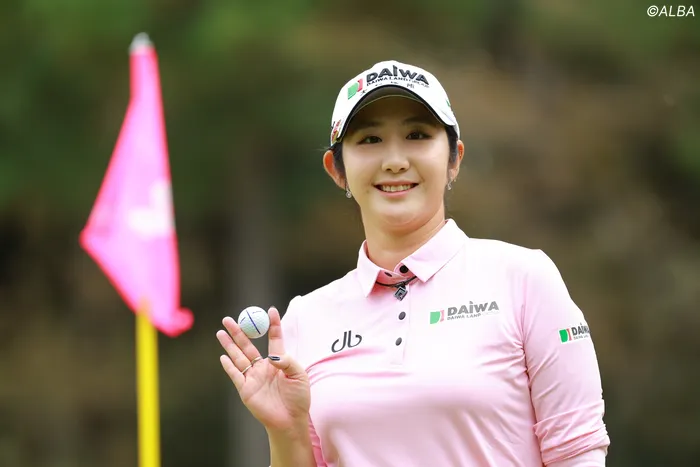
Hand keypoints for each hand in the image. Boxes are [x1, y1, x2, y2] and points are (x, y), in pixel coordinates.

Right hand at [216, 307, 310, 432]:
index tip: (270, 310)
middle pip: (248, 345)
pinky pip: (236, 375)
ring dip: (229, 345)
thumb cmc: (298, 398)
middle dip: (238, 331)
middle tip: (229, 319)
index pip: (274, 338)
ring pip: (238, 357)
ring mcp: (253, 377)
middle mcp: (263, 366)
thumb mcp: (299, 376)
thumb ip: (288, 362)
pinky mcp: (246, 389)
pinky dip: (229, 366)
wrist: (290, 420)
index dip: (272, 324)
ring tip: (220, 331)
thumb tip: (273, 356)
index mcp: (278, 360)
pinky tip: (223, 356)